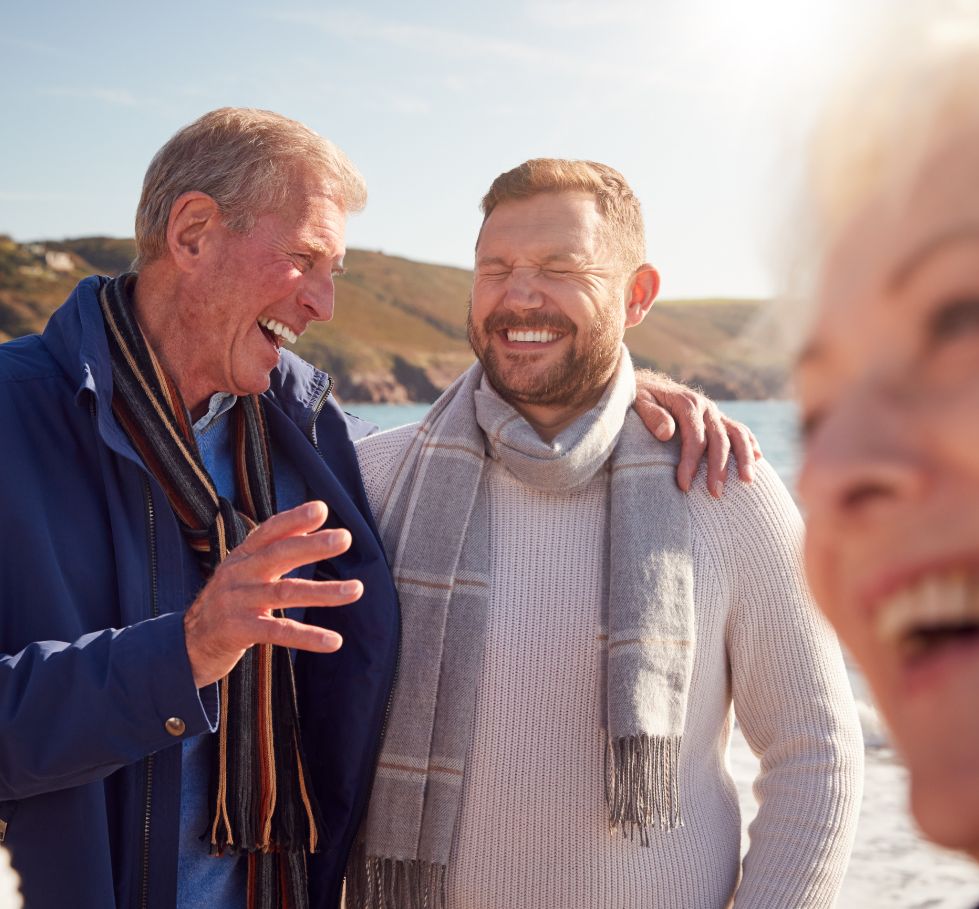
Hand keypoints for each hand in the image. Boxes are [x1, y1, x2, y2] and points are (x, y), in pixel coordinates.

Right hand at [183, 501, 361, 687]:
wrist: (187, 644)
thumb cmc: (229, 602)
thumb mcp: (245, 572)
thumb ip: (275, 549)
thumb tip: (314, 522)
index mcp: (242, 556)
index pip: (269, 531)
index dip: (294, 519)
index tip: (322, 509)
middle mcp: (238, 574)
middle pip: (278, 554)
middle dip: (313, 545)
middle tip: (345, 537)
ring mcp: (237, 602)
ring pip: (285, 593)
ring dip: (324, 592)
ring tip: (357, 589)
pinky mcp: (238, 631)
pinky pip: (279, 633)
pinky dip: (308, 636)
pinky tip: (334, 641)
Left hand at [634, 370, 762, 496]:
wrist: (646, 384)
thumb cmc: (639, 397)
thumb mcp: (639, 402)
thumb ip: (652, 416)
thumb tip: (667, 433)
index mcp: (687, 403)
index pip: (695, 437)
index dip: (691, 462)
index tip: (684, 485)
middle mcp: (706, 407)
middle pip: (719, 440)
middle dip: (719, 468)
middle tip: (715, 494)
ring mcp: (714, 413)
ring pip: (737, 434)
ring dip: (744, 458)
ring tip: (748, 481)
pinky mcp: (718, 418)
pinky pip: (739, 430)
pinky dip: (750, 444)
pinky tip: (758, 459)